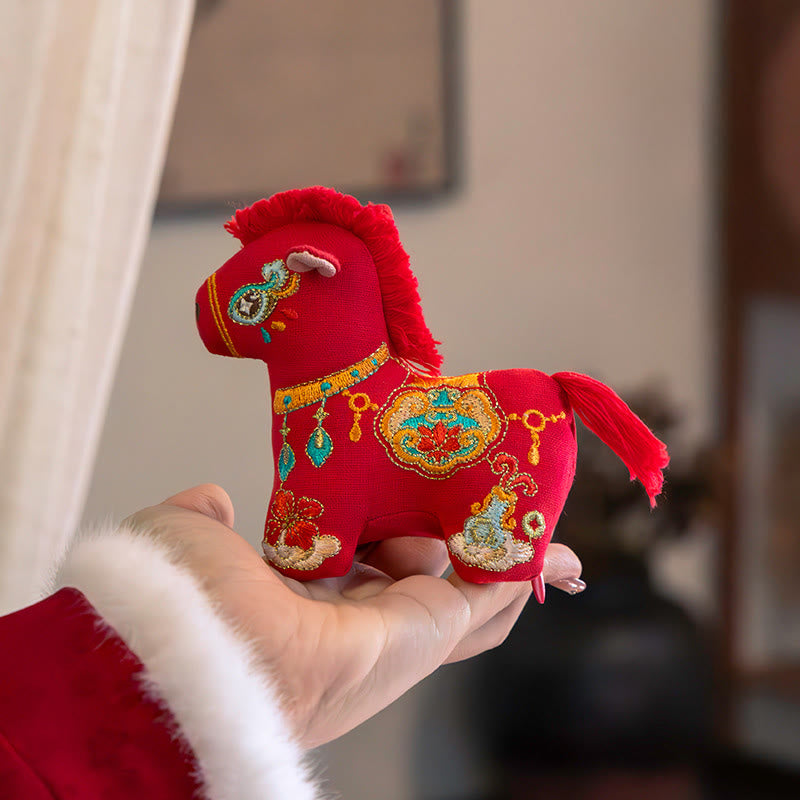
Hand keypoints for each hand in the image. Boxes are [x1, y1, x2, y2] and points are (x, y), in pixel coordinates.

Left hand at [126, 484, 582, 747]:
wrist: (198, 651)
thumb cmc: (179, 603)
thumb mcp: (192, 539)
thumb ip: (207, 518)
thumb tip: (214, 497)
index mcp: (310, 604)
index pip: (371, 567)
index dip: (399, 536)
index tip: (416, 504)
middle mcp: (361, 625)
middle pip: (433, 582)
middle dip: (467, 547)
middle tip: (501, 509)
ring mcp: (399, 634)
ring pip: (471, 593)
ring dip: (508, 555)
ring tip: (538, 514)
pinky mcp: (429, 631)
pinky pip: (489, 596)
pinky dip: (520, 567)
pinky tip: (549, 542)